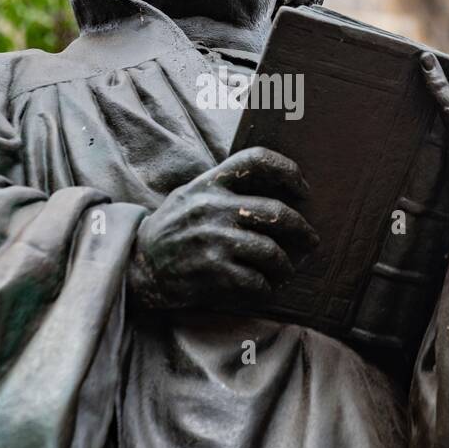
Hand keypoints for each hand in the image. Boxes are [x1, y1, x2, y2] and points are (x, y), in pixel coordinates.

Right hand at [127, 147, 318, 313]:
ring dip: (285, 266)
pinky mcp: (212, 270)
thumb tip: (275, 190)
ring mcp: (213, 239)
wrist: (138, 266)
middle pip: (276, 211)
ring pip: (271, 251)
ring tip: (285, 271)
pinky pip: (255, 280)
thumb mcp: (190, 196)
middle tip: (310, 240)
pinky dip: (265, 287)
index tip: (303, 189)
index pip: (256, 160)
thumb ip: (224, 188)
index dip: (288, 171)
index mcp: (209, 183)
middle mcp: (212, 207)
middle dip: (302, 229)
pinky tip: (262, 288)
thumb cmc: (171, 230)